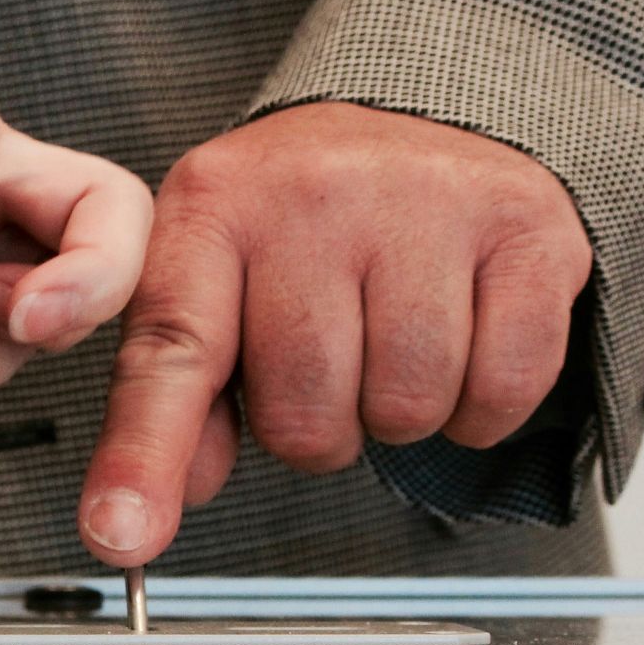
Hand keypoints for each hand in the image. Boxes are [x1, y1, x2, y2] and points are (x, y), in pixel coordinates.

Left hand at [80, 102, 592, 564]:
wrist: (422, 110)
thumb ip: (175, 395)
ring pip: (406, 407)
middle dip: (316, 426)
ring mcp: (425, 202)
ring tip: (387, 343)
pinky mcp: (524, 227)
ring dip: (397, 414)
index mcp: (214, 207)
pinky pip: (501, 389)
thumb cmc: (304, 215)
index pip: (173, 353)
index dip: (144, 457)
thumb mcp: (213, 276)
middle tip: (326, 365)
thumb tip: (144, 506)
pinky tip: (459, 344)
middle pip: (304, 412)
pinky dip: (480, 405)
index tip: (119, 534)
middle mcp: (312, 194)